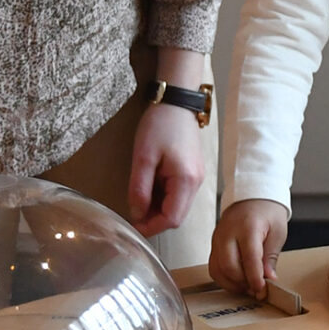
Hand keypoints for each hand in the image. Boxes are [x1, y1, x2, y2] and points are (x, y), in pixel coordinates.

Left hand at [128, 100, 203, 235]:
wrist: (177, 102)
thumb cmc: (160, 125)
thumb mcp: (143, 158)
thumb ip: (140, 189)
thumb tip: (137, 214)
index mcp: (186, 181)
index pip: (171, 219)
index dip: (151, 227)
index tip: (132, 226)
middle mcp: (196, 183)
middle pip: (177, 216)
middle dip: (154, 220)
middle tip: (133, 213)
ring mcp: (196, 177)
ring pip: (177, 206)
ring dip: (158, 209)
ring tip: (139, 199)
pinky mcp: (192, 171)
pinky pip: (179, 194)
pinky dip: (164, 198)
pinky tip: (150, 188)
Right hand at [211, 199, 289, 297]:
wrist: (252, 196)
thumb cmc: (267, 212)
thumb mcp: (277, 232)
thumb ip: (270, 256)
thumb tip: (268, 279)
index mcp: (248, 226)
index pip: (249, 258)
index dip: (255, 278)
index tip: (262, 290)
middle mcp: (228, 232)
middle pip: (229, 266)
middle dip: (243, 283)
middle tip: (257, 290)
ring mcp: (217, 239)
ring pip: (218, 270)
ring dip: (232, 284)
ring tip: (248, 286)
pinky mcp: (213, 245)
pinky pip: (213, 267)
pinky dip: (224, 279)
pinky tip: (237, 281)